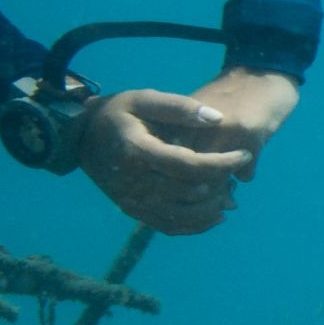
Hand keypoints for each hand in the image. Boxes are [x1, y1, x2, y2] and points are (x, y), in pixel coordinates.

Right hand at [78, 70, 299, 234]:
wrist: (79, 138)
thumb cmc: (117, 113)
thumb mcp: (144, 98)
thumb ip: (180, 107)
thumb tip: (218, 119)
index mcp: (137, 151)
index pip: (189, 164)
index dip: (221, 162)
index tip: (244, 154)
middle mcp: (133, 182)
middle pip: (188, 192)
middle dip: (220, 185)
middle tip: (237, 173)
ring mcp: (131, 201)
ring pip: (182, 216)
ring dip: (212, 209)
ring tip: (231, 194)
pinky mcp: (132, 211)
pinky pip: (168, 226)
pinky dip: (195, 225)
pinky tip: (215, 215)